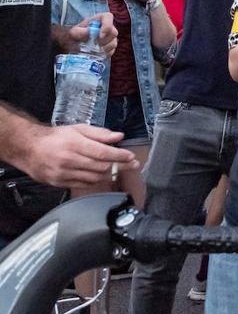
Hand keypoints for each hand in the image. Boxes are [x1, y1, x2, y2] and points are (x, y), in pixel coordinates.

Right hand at [20, 124, 136, 188]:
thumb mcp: (78, 129)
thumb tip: (118, 136)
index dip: (120, 156)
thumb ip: (99, 133)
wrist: (29, 149)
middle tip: (132, 163)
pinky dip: (95, 180)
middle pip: (101, 166)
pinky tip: (102, 175)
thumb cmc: (55, 137)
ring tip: (119, 168)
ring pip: (94, 177)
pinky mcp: (59, 183)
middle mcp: (69, 160)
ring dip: (109, 174)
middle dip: (120, 165)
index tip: (131, 157)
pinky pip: (83, 184)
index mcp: (75, 145)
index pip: (103, 152)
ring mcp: (64, 174)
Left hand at [67, 12, 115, 57]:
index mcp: (99, 20)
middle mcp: (107, 27)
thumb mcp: (73, 32)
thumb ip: (79, 31)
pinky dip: (105, 53)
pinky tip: (97, 54)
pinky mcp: (111, 47)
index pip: (108, 17)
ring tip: (94, 50)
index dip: (107, 26)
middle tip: (94, 45)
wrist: (74, 46)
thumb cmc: (75, 36)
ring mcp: (110, 38)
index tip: (100, 36)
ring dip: (104, 48)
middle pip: (113, 32)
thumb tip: (89, 32)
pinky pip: (112, 51)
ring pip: (114, 43)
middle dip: (104, 40)